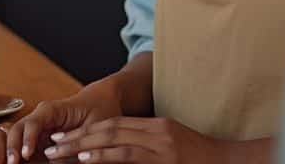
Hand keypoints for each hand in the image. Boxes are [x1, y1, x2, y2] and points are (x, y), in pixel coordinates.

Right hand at [0, 82, 123, 163]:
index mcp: (53, 110)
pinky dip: (6, 150)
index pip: (34, 122)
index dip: (27, 138)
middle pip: (16, 128)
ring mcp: (34, 129)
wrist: (102, 101)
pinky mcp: (34, 140)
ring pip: (9, 134)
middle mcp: (39, 118)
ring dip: (1, 148)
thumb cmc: (100, 110)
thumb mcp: (95, 127)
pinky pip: (14, 142)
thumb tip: (57, 157)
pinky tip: (1, 161)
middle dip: (9, 145)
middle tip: (8, 163)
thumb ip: (77, 143)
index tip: (25, 154)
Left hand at [43, 117, 228, 163]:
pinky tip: (86, 159)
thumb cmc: (203, 160)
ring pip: (114, 140)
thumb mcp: (173, 148)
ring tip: (59, 153)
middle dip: (77, 137)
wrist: (232, 163)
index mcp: (157, 125)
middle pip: (108, 129)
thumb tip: (117, 154)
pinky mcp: (164, 157)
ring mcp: (161, 144)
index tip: (64, 138)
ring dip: (82, 147)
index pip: (114, 124)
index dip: (87, 131)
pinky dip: (104, 157)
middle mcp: (157, 131)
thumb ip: (147, 147)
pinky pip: (128, 156)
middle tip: (52, 145)